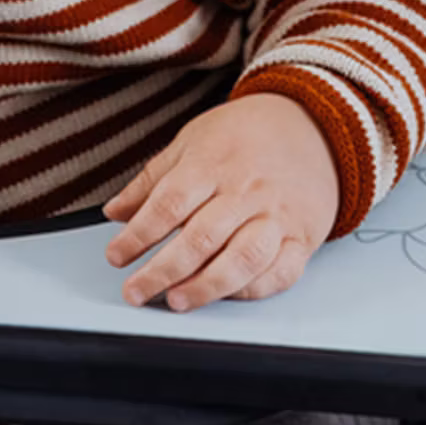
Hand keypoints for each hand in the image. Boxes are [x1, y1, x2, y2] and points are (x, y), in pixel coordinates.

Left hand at [102, 92, 338, 311]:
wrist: (310, 124)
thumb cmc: (246, 134)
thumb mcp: (192, 141)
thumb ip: (152, 180)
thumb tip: (115, 211)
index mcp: (213, 164)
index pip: (169, 204)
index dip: (138, 234)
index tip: (117, 256)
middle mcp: (245, 192)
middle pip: (201, 237)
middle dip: (162, 271)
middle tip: (135, 290)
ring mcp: (276, 216)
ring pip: (242, 259)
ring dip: (206, 286)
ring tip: (177, 300)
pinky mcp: (302, 237)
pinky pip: (280, 272)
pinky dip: (252, 289)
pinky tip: (226, 295)